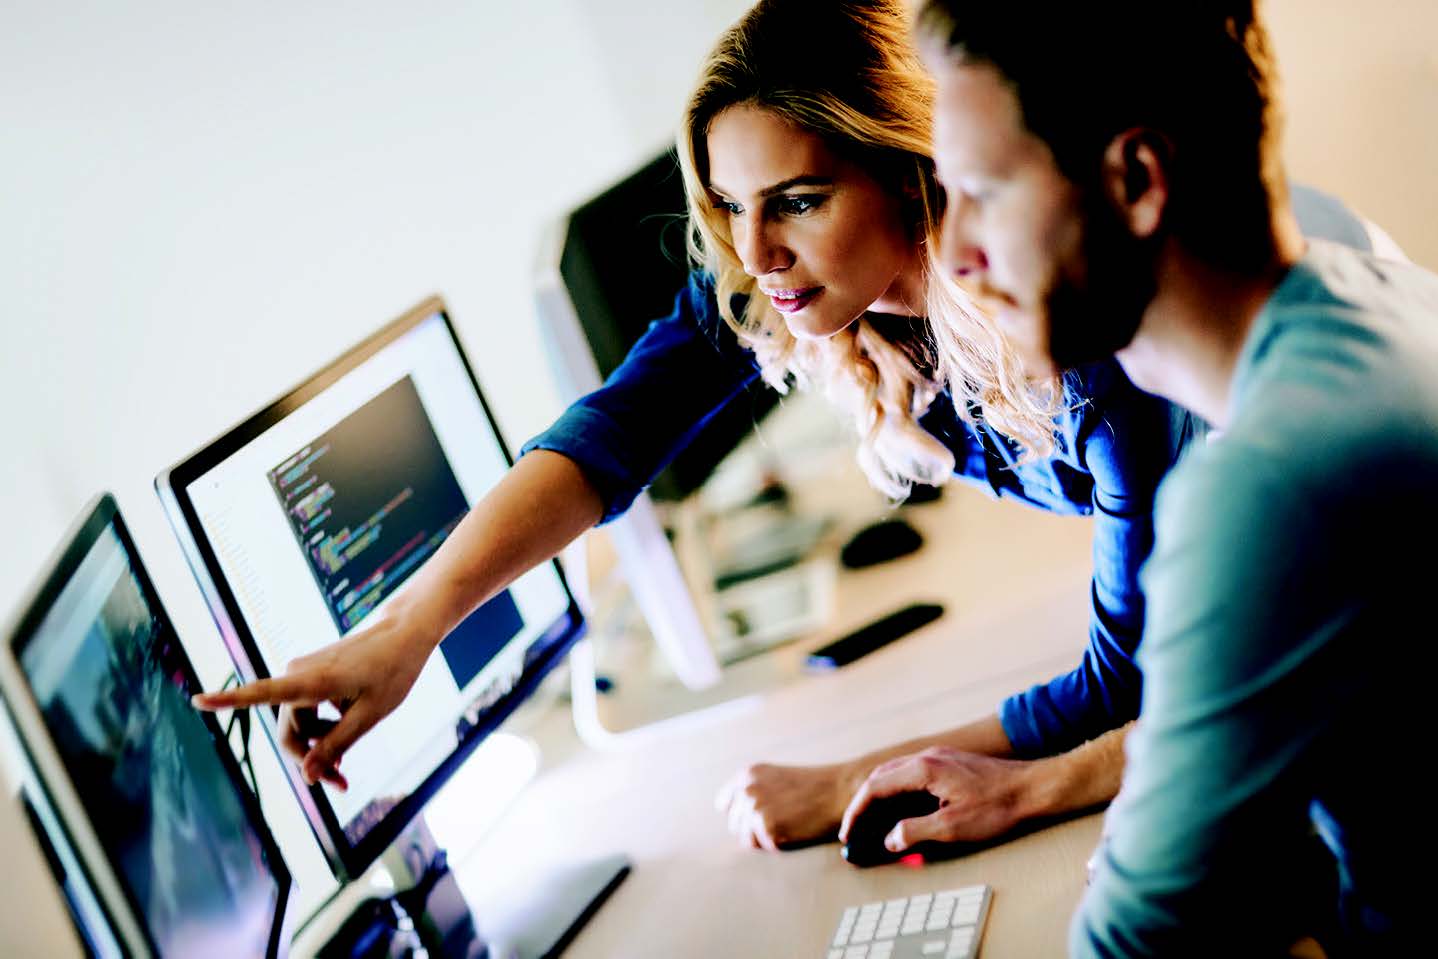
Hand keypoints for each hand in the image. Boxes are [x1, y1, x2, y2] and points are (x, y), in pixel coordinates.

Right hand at [191, 609, 433, 790]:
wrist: (404, 633)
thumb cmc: (392, 671)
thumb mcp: (370, 716)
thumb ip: (337, 745)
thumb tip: (306, 778)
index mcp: (312, 681)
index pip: (262, 692)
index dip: (229, 700)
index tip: (196, 700)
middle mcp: (300, 674)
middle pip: (288, 730)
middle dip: (308, 760)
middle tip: (340, 783)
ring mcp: (304, 673)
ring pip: (299, 724)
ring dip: (319, 746)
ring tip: (346, 767)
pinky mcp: (312, 675)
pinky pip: (308, 710)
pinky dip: (323, 728)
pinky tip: (345, 736)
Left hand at [715, 761, 858, 850]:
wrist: (840, 791)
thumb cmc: (812, 788)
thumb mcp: (775, 778)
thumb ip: (753, 790)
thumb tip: (733, 816)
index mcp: (746, 775)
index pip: (724, 804)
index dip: (741, 814)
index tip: (759, 816)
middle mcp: (746, 790)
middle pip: (735, 824)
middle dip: (754, 827)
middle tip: (783, 821)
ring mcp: (755, 809)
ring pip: (746, 839)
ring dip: (764, 838)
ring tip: (789, 825)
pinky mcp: (767, 828)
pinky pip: (762, 848)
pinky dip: (777, 845)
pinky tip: (794, 831)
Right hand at [838, 747, 1037, 853]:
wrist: (1034, 788)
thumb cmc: (998, 807)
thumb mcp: (953, 827)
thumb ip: (915, 832)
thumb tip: (891, 839)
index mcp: (923, 769)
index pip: (875, 787)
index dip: (857, 811)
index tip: (848, 832)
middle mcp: (927, 757)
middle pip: (881, 776)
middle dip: (864, 803)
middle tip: (854, 829)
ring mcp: (939, 758)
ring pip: (896, 774)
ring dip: (880, 796)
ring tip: (871, 821)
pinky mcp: (950, 765)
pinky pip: (912, 775)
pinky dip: (897, 792)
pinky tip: (901, 808)